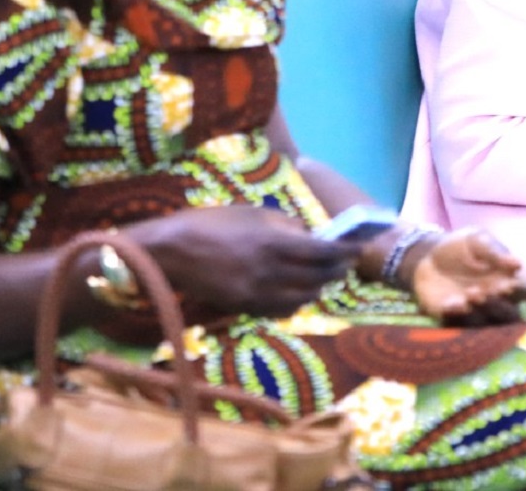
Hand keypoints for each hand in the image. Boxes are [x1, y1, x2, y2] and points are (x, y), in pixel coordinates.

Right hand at [125, 205, 358, 319]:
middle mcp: (268, 272)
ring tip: (324, 278)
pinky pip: (279, 310)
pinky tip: (298, 293)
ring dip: (318, 289)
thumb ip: (284, 226)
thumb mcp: (251, 214)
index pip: (321, 253)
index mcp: (272, 243)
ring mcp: (255, 294)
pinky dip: (295, 302)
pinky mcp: (242, 307)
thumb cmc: (210, 223)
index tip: (356, 249)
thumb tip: (309, 235)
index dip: (343, 253)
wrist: (169, 251)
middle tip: (345, 264)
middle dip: (336, 272)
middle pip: (316, 278)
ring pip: (301, 299)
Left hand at [408, 228, 525, 324]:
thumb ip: (494, 252)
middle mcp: (493, 298)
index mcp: (505, 278)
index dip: (520, 290)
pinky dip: (457, 314)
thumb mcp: (477, 240)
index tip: (510, 283)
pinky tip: (454, 302)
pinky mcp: (451, 315)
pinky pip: (457, 322)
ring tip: (471, 292)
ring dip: (480, 310)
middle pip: (507, 312)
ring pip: (484, 320)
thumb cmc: (461, 246)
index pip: (523, 289)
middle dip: (499, 304)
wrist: (428, 256)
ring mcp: (473, 309)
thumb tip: (517, 263)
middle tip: (490, 290)